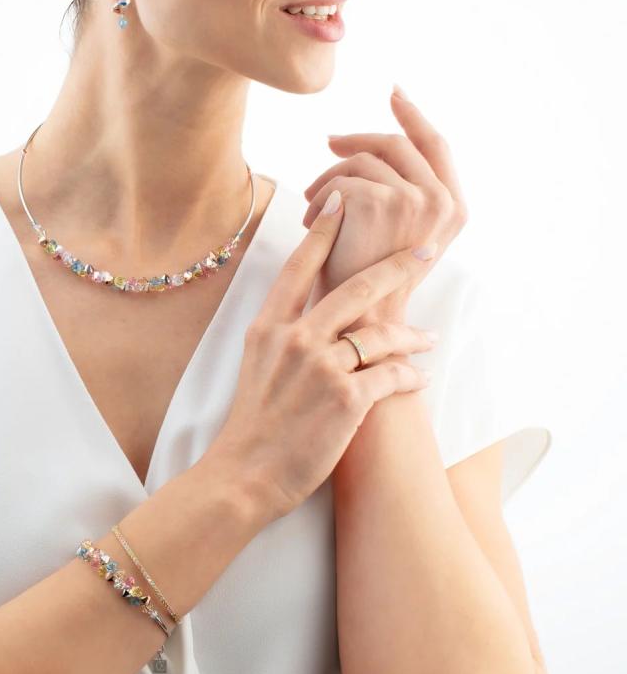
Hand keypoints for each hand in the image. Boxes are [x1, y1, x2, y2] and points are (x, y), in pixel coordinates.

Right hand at [203, 190, 438, 526]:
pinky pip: (392, 377)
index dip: (322, 232)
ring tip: (429, 338)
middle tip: (424, 249)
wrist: (245, 474)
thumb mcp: (255, 368)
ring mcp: (320, 367)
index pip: (298, 268)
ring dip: (412, 336)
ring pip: (381, 335)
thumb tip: (311, 314)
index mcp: (268, 328)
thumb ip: (282, 335)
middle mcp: (294, 339)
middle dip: (396, 266)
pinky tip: (418, 381)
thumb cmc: (253, 426)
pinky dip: (410, 378)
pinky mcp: (346, 398)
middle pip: (355, 288)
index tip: (341, 199)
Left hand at [301, 86, 468, 324]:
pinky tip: (311, 225)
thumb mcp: (396, 236)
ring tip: (312, 210)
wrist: (357, 321)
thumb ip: (401, 193)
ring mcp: (418, 199)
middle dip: (357, 139)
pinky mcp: (386, 201)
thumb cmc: (367, 285)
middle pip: (395, 143)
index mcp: (454, 208)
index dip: (412, 115)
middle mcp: (444, 200)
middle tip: (328, 141)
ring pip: (362, 160)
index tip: (393, 93)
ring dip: (328, 181)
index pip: (435, 144)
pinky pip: (342, 179)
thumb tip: (372, 146)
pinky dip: (318, 199)